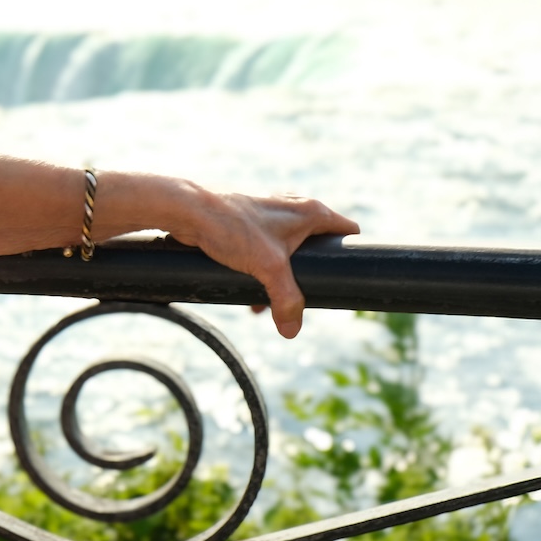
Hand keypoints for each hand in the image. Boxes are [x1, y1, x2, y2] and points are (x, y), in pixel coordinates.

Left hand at [172, 190, 359, 338]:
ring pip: (288, 255)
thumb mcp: (269, 267)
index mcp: (310, 212)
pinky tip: (249, 295)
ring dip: (280, 282)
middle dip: (307, 279)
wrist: (189, 211)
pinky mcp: (250, 226)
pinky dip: (262, 275)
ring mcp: (270, 217)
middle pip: (316, 249)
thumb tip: (292, 330)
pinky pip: (266, 255)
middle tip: (298, 300)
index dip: (351, 254)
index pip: (347, 231)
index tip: (345, 279)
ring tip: (265, 305)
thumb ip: (287, 299)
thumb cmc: (233, 227)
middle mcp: (293, 210)